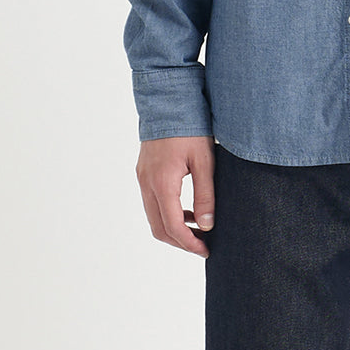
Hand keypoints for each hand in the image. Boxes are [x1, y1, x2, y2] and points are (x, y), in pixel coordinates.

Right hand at [136, 135, 215, 257]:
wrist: (169, 100)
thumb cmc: (190, 127)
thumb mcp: (204, 161)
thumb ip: (205, 195)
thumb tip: (207, 224)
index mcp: (163, 183)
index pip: (173, 227)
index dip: (189, 243)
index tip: (206, 249)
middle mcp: (147, 183)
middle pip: (159, 228)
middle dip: (180, 241)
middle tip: (203, 244)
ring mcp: (142, 178)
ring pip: (153, 216)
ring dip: (173, 227)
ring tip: (198, 228)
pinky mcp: (143, 172)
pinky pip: (152, 202)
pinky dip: (167, 213)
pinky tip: (187, 209)